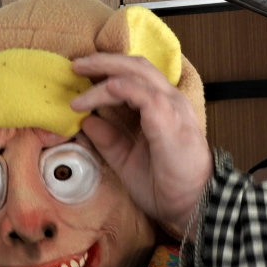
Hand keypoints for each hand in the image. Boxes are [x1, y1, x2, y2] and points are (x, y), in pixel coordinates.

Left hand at [70, 54, 211, 234]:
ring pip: (138, 73)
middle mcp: (169, 101)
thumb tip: (86, 122)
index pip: (134, 77)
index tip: (79, 77)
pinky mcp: (169, 120)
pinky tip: (102, 90)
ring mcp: (172, 108)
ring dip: (106, 70)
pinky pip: (144, 94)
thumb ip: (108, 140)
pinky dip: (121, 87)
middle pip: (135, 66)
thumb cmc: (165, 185)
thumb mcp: (126, 159)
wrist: (191, 206)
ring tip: (79, 72)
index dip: (106, 72)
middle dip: (103, 61)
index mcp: (161, 108)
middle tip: (75, 65)